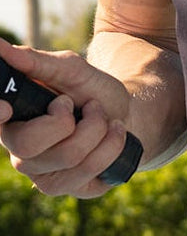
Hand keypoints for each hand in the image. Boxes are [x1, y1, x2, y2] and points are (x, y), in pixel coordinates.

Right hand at [0, 38, 132, 197]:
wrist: (125, 115)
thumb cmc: (90, 91)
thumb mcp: (70, 70)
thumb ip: (36, 62)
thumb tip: (0, 47)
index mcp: (11, 118)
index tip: (6, 107)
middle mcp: (17, 150)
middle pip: (31, 144)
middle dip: (74, 119)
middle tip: (89, 107)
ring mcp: (40, 174)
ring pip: (70, 156)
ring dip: (100, 128)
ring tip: (105, 118)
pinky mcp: (66, 188)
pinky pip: (90, 171)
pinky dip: (112, 146)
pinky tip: (114, 135)